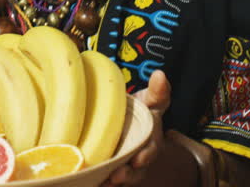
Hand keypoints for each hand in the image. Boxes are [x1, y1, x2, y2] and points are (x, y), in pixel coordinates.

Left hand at [103, 69, 170, 185]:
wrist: (131, 130)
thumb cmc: (140, 114)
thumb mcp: (150, 103)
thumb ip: (157, 92)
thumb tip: (160, 75)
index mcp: (150, 141)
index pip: (150, 149)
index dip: (145, 155)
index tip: (139, 159)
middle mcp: (139, 158)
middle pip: (135, 171)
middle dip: (127, 174)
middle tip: (116, 176)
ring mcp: (126, 168)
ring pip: (121, 179)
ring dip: (111, 181)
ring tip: (102, 182)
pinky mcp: (111, 173)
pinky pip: (106, 181)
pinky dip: (99, 183)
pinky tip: (89, 182)